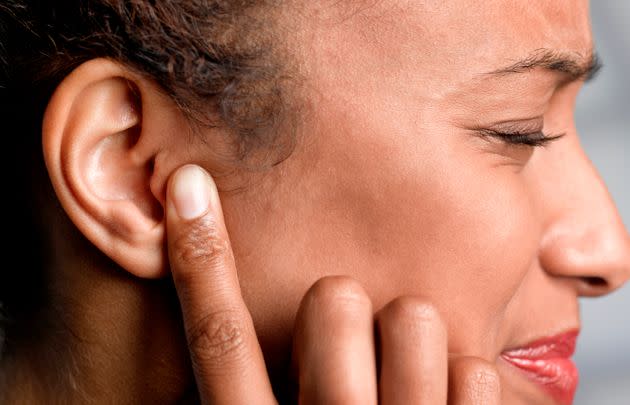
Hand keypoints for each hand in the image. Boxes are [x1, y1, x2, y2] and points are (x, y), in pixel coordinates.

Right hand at [165, 164, 500, 403]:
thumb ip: (256, 397)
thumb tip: (243, 334)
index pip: (218, 338)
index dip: (200, 257)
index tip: (191, 186)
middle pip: (332, 300)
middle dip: (341, 301)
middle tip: (350, 333)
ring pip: (412, 318)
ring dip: (409, 333)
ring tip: (404, 377)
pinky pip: (473, 368)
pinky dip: (464, 379)